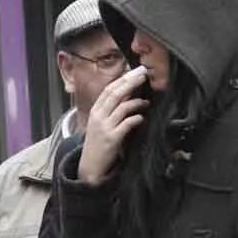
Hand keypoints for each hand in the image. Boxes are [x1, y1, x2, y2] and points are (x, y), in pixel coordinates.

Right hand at [78, 67, 152, 183]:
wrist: (90, 166)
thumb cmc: (98, 143)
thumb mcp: (100, 123)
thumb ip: (110, 109)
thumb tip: (127, 94)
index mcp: (95, 110)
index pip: (108, 89)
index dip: (122, 79)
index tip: (135, 72)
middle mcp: (98, 116)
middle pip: (115, 94)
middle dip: (130, 83)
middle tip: (143, 75)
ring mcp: (105, 127)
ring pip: (122, 107)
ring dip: (137, 102)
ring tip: (146, 102)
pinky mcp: (112, 139)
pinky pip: (127, 124)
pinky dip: (136, 119)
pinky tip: (141, 118)